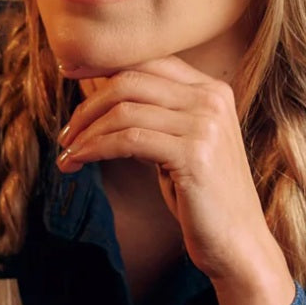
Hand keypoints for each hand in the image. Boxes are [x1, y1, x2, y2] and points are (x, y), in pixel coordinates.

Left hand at [56, 56, 288, 292]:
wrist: (238, 243)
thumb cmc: (202, 195)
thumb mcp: (180, 142)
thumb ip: (153, 112)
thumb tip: (101, 86)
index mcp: (212, 89)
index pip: (149, 60)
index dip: (105, 65)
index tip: (71, 76)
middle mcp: (211, 99)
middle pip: (131, 80)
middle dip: (89, 105)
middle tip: (67, 133)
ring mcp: (205, 125)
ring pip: (125, 110)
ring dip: (86, 132)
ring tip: (68, 154)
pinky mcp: (194, 155)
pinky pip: (128, 140)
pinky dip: (95, 149)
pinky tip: (79, 162)